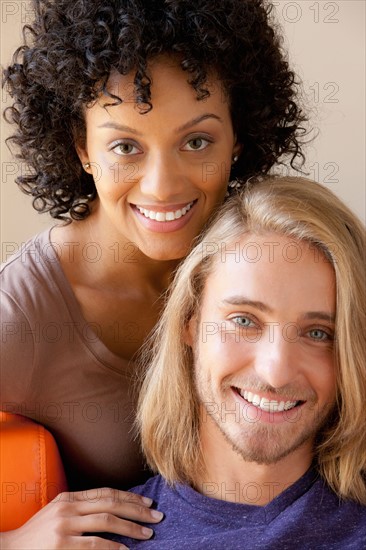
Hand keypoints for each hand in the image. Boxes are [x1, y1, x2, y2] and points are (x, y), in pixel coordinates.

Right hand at [0, 487, 163, 548]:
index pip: (106, 492)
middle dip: (137, 510)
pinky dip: (113, 547)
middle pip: (111, 503)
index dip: (129, 497)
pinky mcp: (62, 545)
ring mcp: (64, 526)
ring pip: (107, 521)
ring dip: (131, 528)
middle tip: (156, 516)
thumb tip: (112, 510)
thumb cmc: (36, 535)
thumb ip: (80, 508)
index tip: (147, 503)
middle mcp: (68, 507)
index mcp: (69, 497)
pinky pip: (94, 545)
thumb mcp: (57, 512)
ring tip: (147, 534)